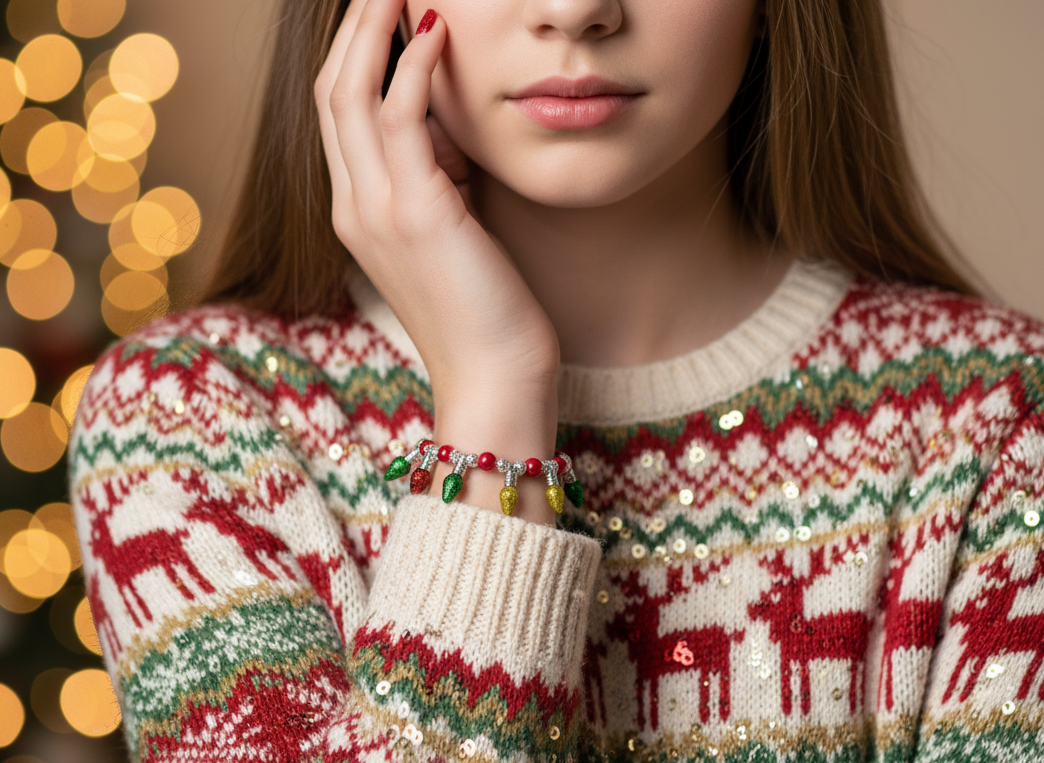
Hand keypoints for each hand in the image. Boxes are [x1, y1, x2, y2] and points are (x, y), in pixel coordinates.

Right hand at [314, 0, 559, 400]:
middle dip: (354, 25)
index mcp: (358, 210)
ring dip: (373, 27)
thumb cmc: (484, 309)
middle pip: (331, 90)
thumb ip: (438, 177)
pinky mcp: (417, 214)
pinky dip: (413, 67)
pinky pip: (400, 119)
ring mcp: (377, 210)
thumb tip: (447, 124)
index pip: (339, 112)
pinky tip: (437, 31)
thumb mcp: (451, 230)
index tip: (383, 10)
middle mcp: (353, 205)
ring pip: (351, 93)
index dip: (354, 53)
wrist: (495, 379)